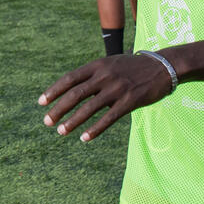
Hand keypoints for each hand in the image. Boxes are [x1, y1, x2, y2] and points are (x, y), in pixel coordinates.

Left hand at [39, 54, 172, 141]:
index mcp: (97, 66)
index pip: (69, 79)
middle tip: (46, 122)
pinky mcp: (130, 102)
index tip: (41, 102)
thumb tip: (73, 90)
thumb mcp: (110, 64)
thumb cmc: (132, 67)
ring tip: (61, 132)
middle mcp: (104, 76)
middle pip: (75, 94)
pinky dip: (95, 130)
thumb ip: (93, 75)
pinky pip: (108, 118)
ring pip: (89, 108)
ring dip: (73, 122)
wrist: (162, 67)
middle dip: (58, 109)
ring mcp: (117, 89)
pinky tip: (84, 138)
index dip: (54, 91)